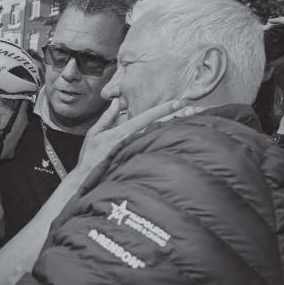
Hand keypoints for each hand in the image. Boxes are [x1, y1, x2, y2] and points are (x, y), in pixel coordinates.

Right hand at [76, 97, 201, 175]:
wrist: (88, 182)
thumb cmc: (90, 159)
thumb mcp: (94, 134)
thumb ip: (107, 117)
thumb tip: (117, 102)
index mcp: (124, 133)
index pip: (148, 117)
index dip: (164, 109)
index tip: (180, 102)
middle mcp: (134, 142)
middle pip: (160, 126)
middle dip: (178, 116)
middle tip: (196, 108)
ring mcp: (138, 154)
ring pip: (161, 138)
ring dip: (178, 129)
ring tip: (194, 120)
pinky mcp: (140, 164)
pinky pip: (157, 151)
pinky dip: (170, 144)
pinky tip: (182, 141)